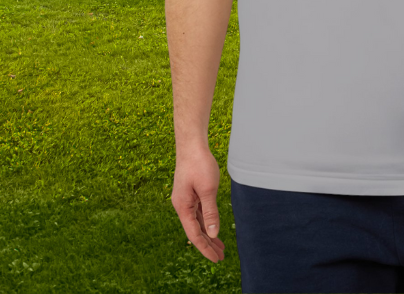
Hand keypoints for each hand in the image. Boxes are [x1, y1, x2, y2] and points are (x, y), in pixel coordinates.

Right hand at [171, 146, 225, 261]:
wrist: (192, 144)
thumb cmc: (199, 164)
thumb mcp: (208, 190)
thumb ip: (210, 212)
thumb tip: (213, 233)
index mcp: (183, 207)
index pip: (194, 235)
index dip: (205, 248)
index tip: (216, 258)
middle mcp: (182, 206)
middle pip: (195, 231)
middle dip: (208, 244)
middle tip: (221, 257)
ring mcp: (185, 199)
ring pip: (197, 222)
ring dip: (208, 234)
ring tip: (219, 247)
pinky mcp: (190, 193)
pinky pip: (198, 213)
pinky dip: (206, 222)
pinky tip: (212, 228)